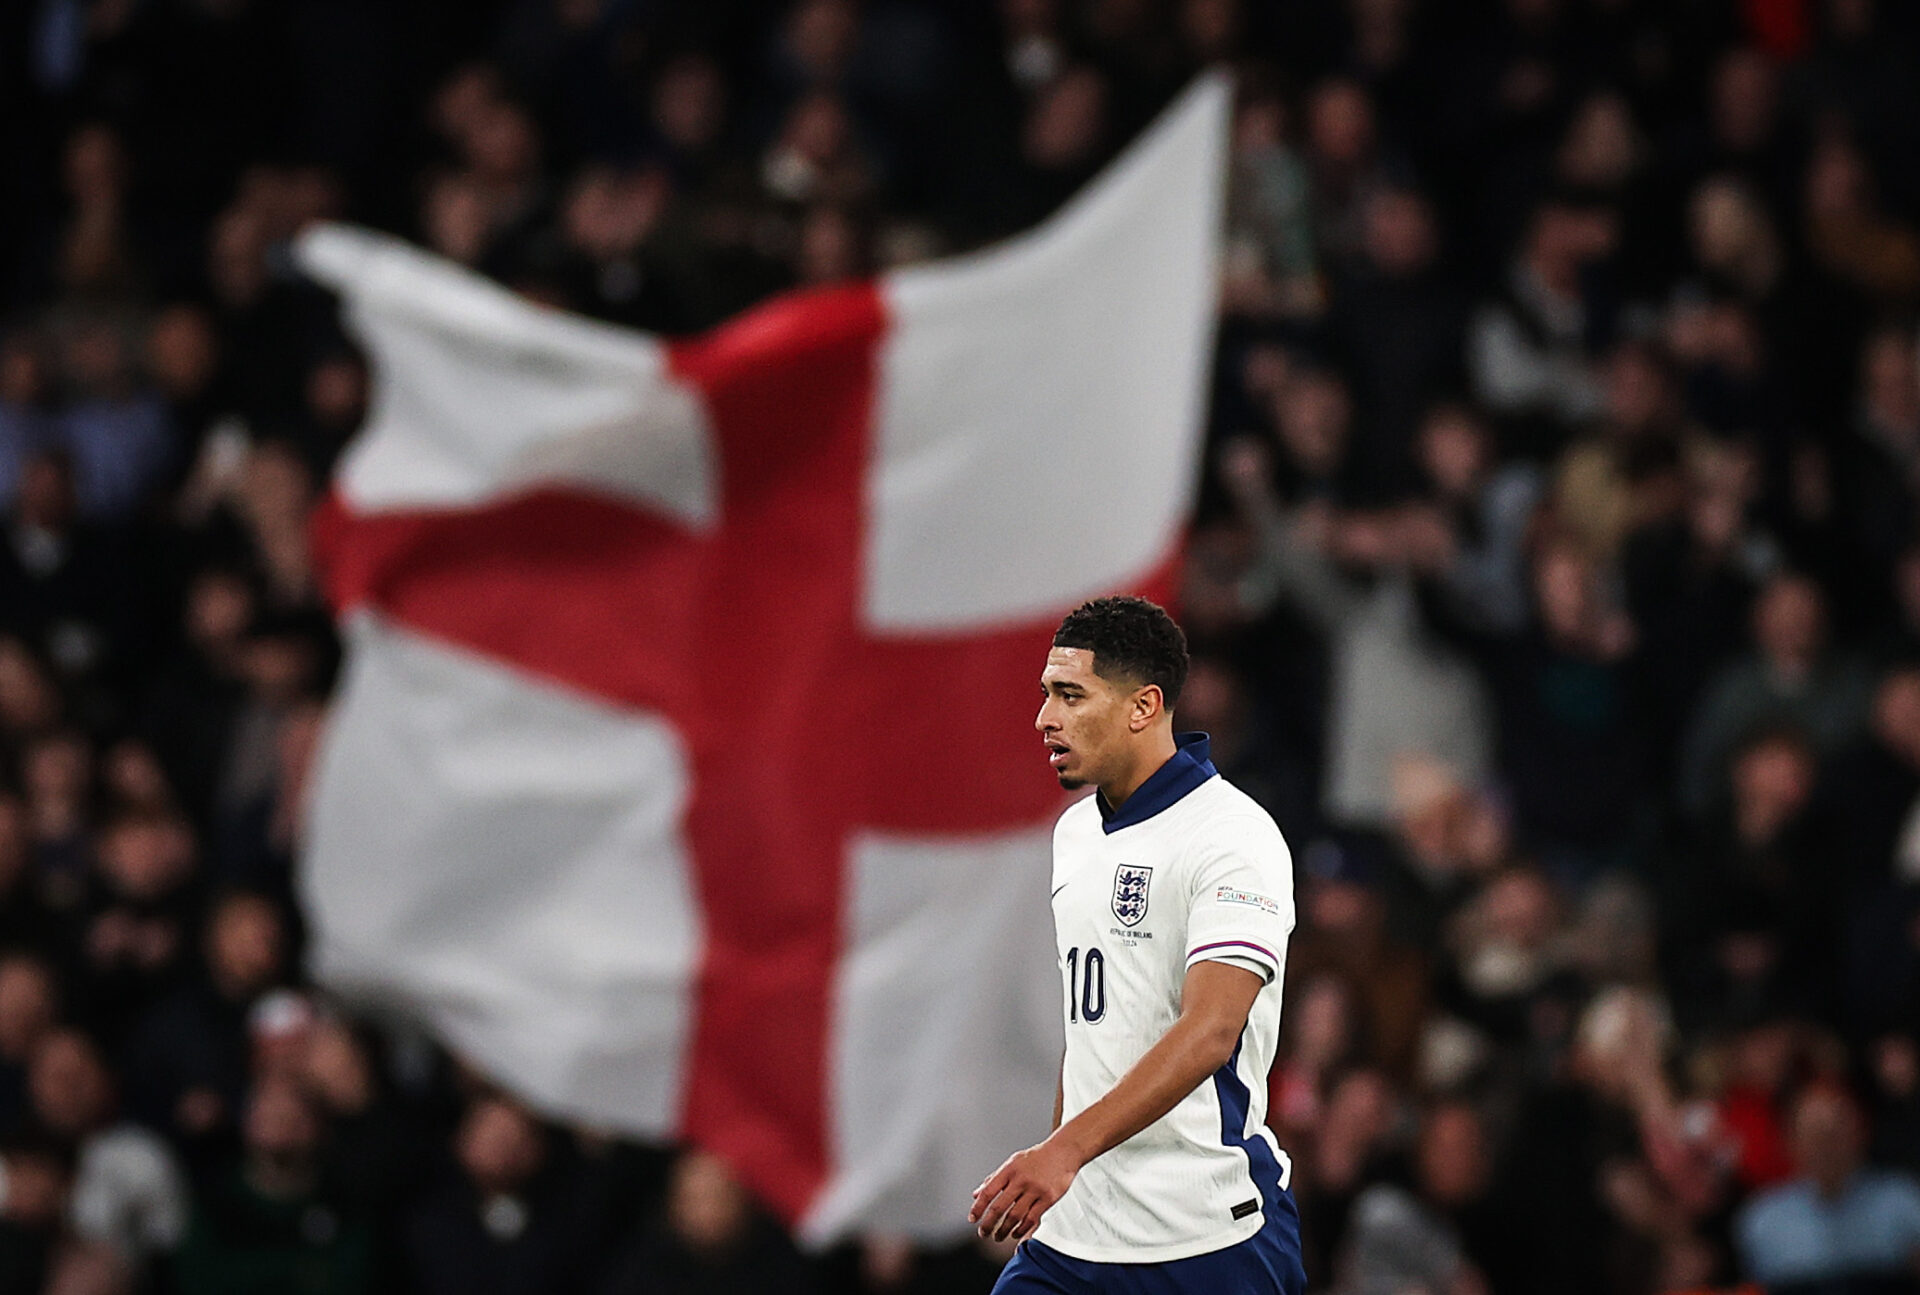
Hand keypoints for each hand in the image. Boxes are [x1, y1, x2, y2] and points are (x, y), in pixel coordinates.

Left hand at [968, 1133, 1085, 1242]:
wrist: (1063, 1152)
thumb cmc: (1037, 1157)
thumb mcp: (1012, 1162)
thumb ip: (994, 1178)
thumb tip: (976, 1194)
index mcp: (1009, 1170)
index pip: (988, 1192)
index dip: (978, 1207)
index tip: (972, 1219)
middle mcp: (1021, 1180)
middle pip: (1000, 1208)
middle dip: (988, 1224)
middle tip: (984, 1233)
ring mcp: (1035, 1190)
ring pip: (1015, 1216)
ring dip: (1004, 1230)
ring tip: (998, 1236)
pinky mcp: (1048, 1198)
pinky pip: (1031, 1219)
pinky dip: (1021, 1229)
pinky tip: (1015, 1233)